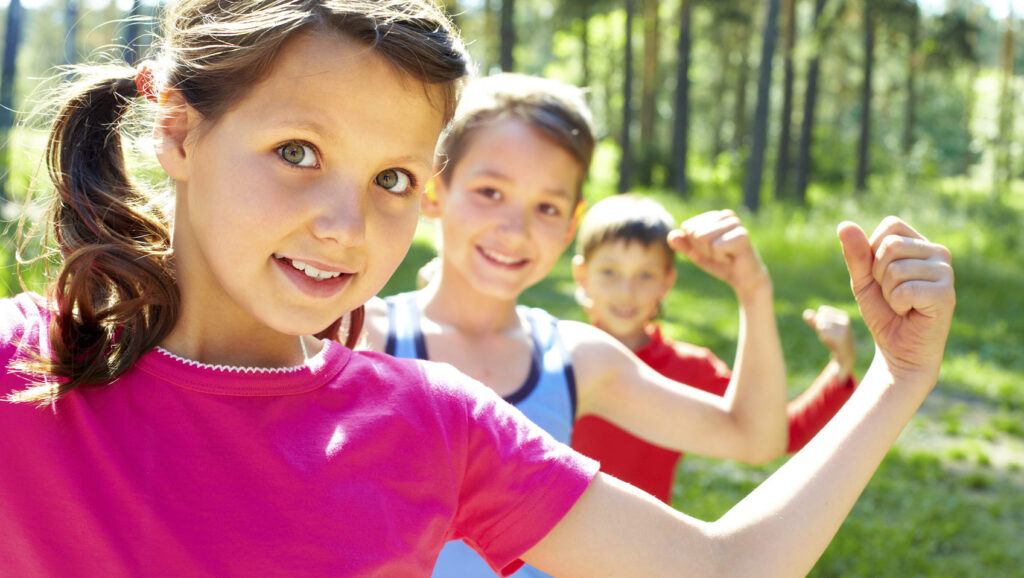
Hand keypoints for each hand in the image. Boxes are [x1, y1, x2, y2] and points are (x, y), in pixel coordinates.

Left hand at [668, 210, 770, 298]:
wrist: (744, 279)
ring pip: (703, 237)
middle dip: (703, 249)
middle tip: (720, 254)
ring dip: (712, 253)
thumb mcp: (697, 254)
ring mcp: (735, 223)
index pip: (687, 227)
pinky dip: (721, 257)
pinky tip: (732, 257)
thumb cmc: (721, 264)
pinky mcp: (742, 235)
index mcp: (715, 216)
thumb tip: (671, 235)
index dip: (695, 245)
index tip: (711, 250)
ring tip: (726, 255)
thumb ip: (683, 245)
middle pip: (694, 232)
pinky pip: (716, 247)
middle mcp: (726, 215)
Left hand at [803, 305, 855, 379]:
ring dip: (822, 333)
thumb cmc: (834, 339)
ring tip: (831, 338)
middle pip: (820, 317)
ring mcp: (844, 329)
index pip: (822, 310)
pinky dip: (824, 338)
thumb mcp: (822, 328)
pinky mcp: (841, 338)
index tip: (828, 327)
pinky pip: (823, 335)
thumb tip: (806, 313)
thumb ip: (813, 320)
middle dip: (820, 326)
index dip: (819, 319)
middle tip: (829, 334)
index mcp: (843, 315)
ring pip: (821, 326)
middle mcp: (845, 321)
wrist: (846, 355)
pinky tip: (831, 342)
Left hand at [837, 217, 954, 387]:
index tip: (881, 275)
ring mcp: (945, 273)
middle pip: (891, 245)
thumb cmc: (883, 311)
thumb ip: (855, 253)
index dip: (874, 251)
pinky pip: (905, 290)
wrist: (899, 349)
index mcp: (920, 243)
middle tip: (892, 294)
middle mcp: (938, 253)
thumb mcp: (863, 280)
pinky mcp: (946, 294)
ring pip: (896, 269)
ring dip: (888, 292)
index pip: (891, 225)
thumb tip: (844, 225)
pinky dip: (897, 304)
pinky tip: (910, 312)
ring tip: (902, 304)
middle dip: (878, 274)